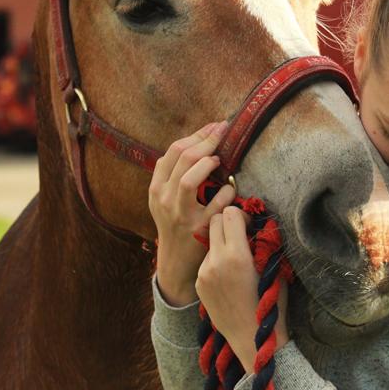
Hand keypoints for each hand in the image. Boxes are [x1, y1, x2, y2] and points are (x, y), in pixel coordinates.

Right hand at [149, 121, 235, 305]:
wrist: (175, 262)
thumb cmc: (174, 224)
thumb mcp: (164, 199)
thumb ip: (173, 174)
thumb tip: (195, 143)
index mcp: (156, 188)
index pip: (173, 151)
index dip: (196, 135)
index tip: (214, 126)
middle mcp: (165, 199)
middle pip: (183, 159)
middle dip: (207, 140)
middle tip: (224, 131)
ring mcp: (180, 215)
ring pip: (190, 180)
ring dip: (208, 164)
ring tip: (219, 159)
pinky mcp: (198, 230)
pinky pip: (215, 205)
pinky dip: (227, 192)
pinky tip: (232, 188)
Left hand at [196, 206, 288, 369]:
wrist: (251, 339)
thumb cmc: (269, 303)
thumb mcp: (274, 269)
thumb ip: (263, 243)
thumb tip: (257, 224)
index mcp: (236, 255)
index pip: (229, 213)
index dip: (242, 216)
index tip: (250, 227)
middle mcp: (215, 261)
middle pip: (214, 220)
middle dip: (228, 223)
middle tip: (242, 235)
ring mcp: (203, 273)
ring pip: (209, 241)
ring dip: (222, 242)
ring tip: (237, 260)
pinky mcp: (199, 283)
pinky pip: (207, 260)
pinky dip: (217, 261)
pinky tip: (229, 277)